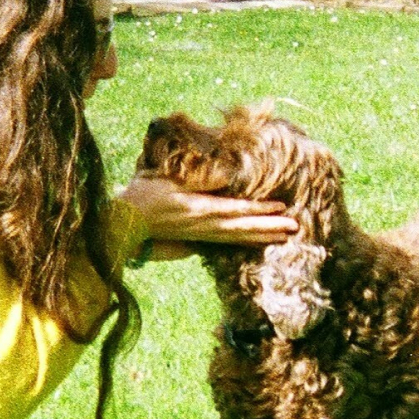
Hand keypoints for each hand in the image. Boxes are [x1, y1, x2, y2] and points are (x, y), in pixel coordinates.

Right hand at [119, 174, 298, 256]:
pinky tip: (260, 243)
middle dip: (269, 227)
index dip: (259, 209)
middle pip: (242, 228)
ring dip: (263, 237)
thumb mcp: (168, 179)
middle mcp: (202, 226)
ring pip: (238, 238)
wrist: (123, 221)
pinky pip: (227, 242)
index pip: (235, 209)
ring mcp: (200, 235)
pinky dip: (246, 242)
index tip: (281, 206)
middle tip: (295, 226)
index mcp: (197, 209)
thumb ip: (198, 179)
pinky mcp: (197, 239)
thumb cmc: (144, 194)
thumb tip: (227, 175)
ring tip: (287, 235)